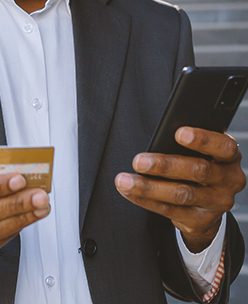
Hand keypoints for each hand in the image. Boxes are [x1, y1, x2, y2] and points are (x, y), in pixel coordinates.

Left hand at [115, 127, 245, 252]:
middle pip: (198, 171)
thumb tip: (159, 138)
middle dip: (165, 166)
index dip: (203, 139)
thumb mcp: (201, 153)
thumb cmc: (197, 165)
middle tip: (138, 161)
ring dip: (148, 187)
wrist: (208, 205)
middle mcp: (229, 181)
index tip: (178, 133)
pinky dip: (145, 200)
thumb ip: (188, 146)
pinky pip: (169, 210)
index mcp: (229, 157)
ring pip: (181, 194)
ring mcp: (216, 203)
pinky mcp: (200, 221)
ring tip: (124, 180)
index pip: (223, 146)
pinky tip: (128, 192)